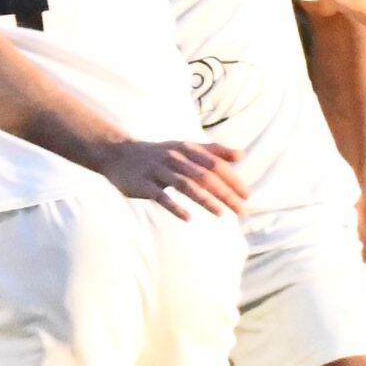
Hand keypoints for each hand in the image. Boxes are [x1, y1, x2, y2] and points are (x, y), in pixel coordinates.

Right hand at [98, 139, 246, 217]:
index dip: (233, 180)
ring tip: (221, 214)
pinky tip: (188, 218)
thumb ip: (213, 151)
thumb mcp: (184, 148)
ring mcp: (157, 171)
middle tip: (241, 211)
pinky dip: (174, 207)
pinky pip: (160, 196)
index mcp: (186, 149)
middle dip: (225, 194)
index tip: (247, 196)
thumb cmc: (157, 154)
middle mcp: (174, 158)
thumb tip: (241, 155)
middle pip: (204, 176)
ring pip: (185, 185)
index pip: (215, 165)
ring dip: (205, 200)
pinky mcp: (143, 184)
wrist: (118, 154)